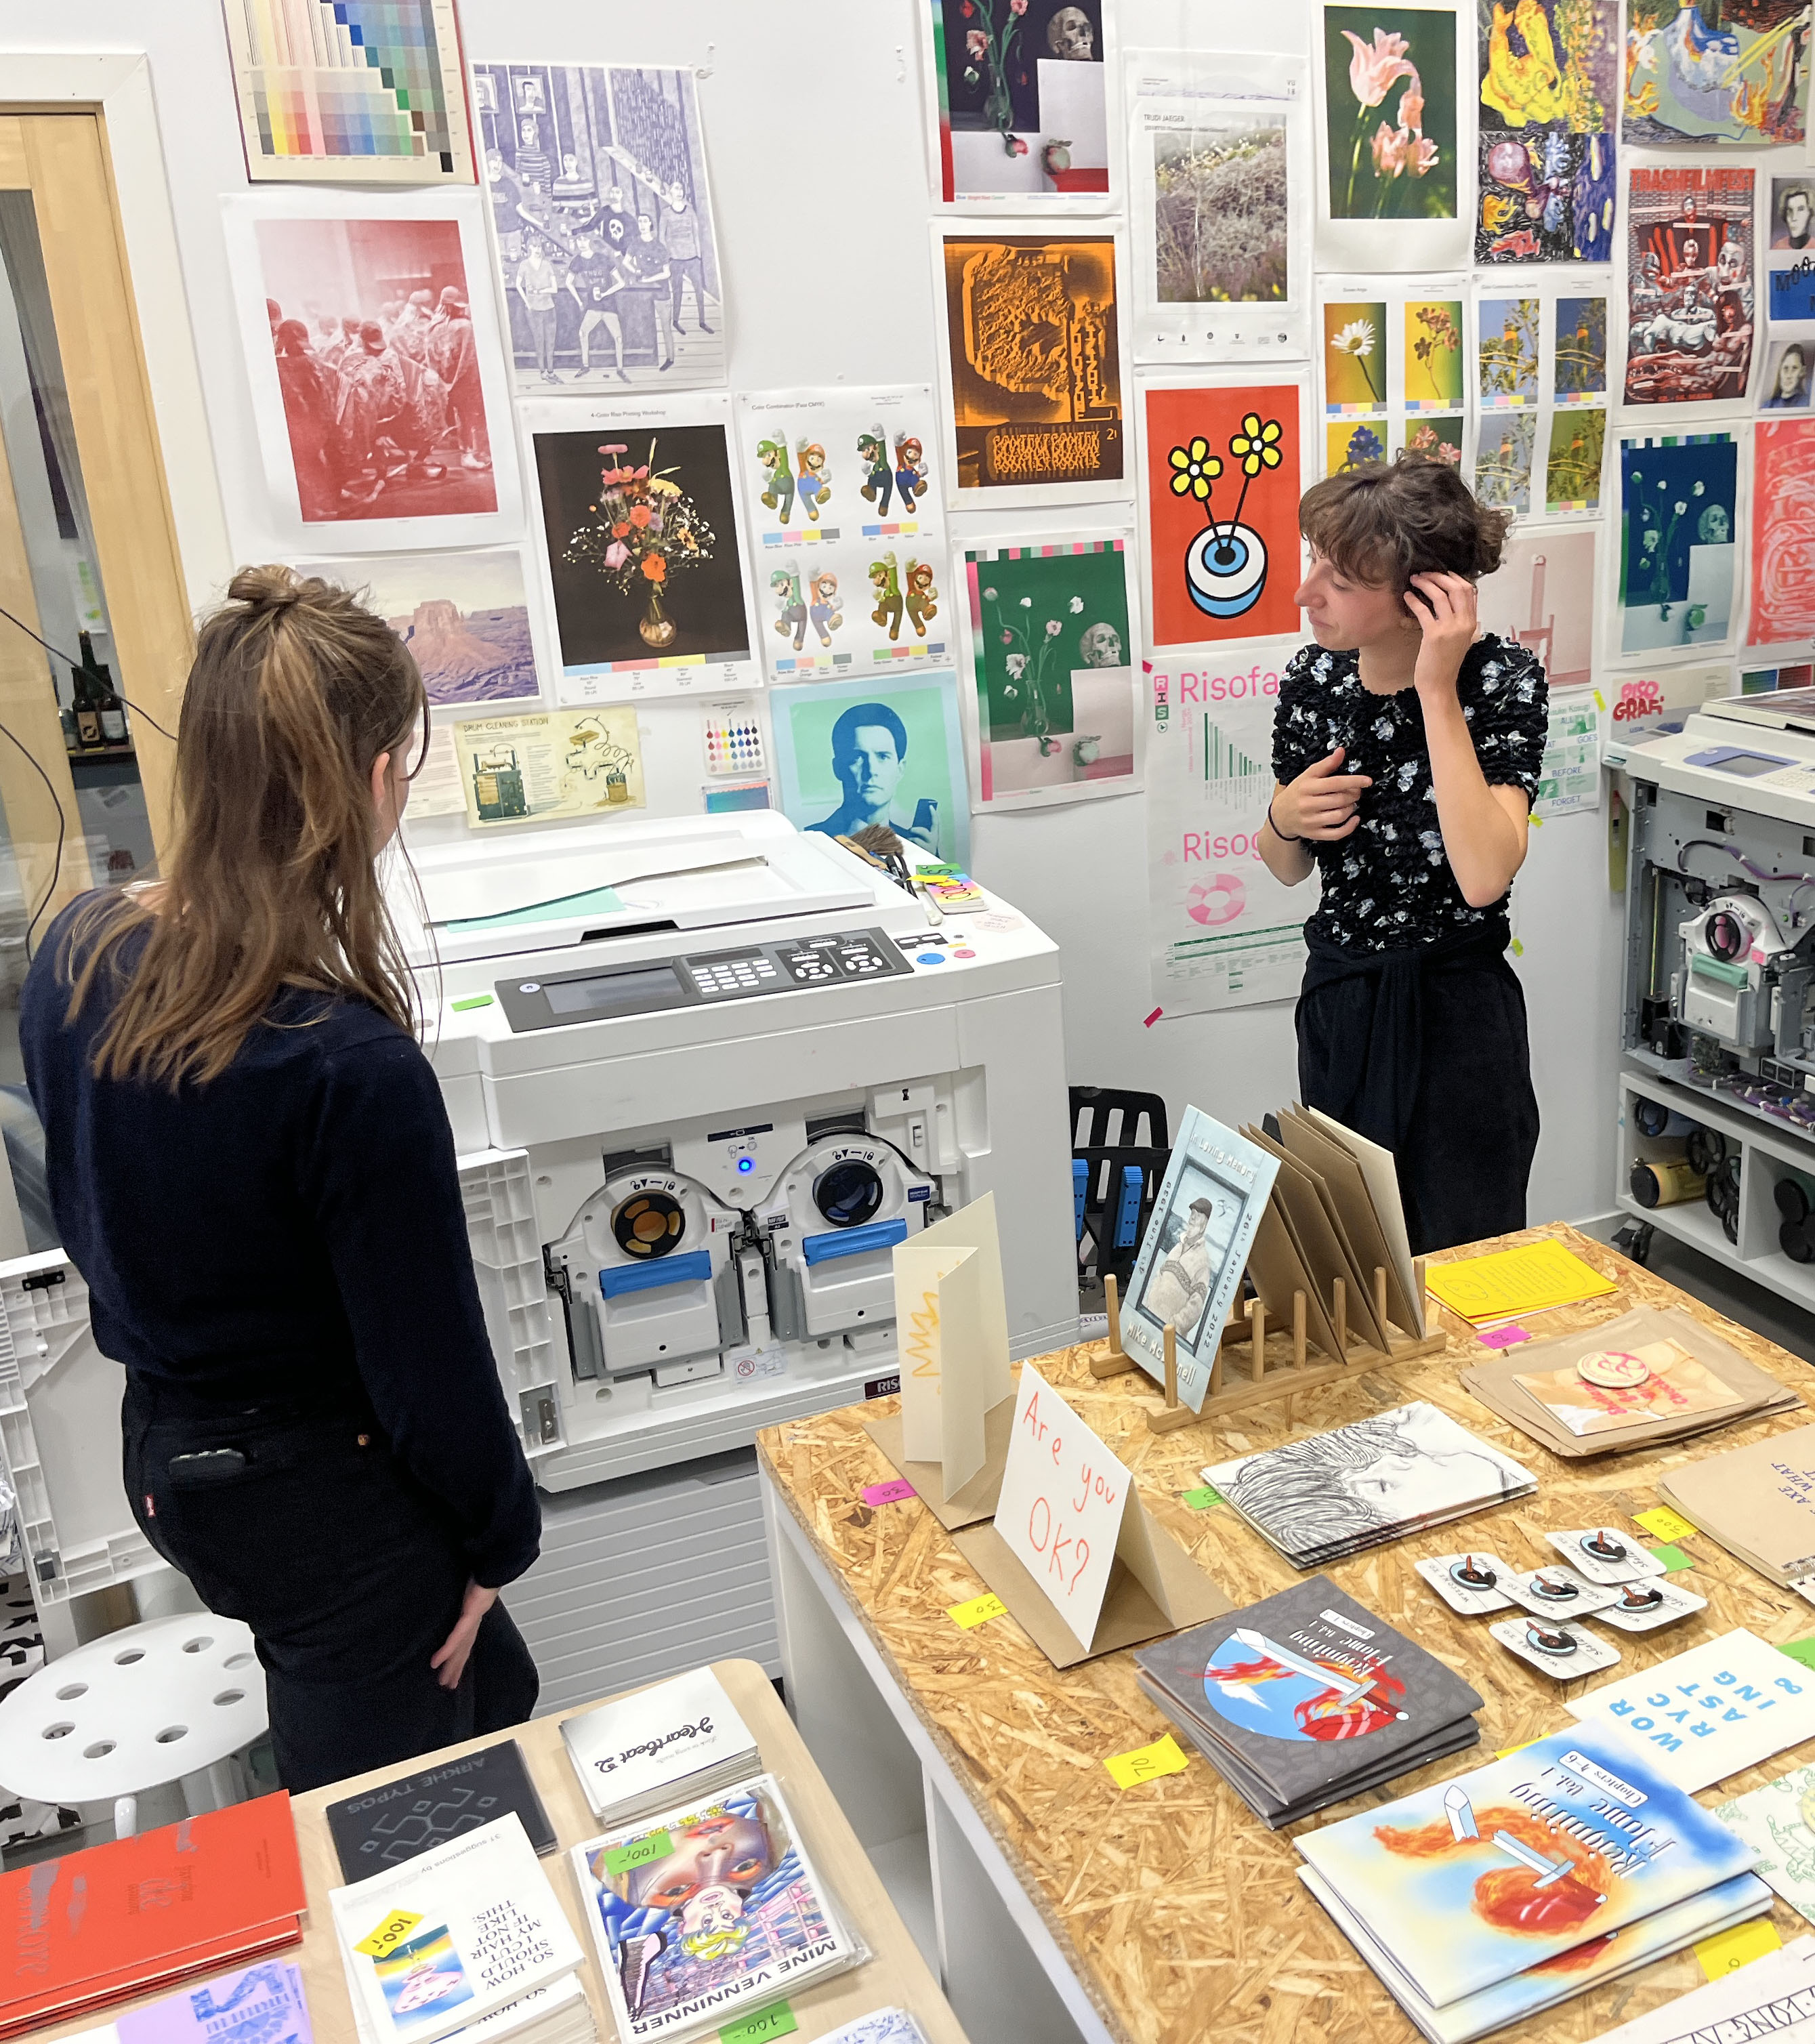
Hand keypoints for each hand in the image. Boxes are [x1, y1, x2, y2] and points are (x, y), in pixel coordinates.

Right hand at [431, 1579, 497, 1690]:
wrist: (493, 1563)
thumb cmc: (479, 1571)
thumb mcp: (463, 1586)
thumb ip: (458, 1594)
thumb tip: (447, 1593)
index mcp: (473, 1615)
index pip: (465, 1640)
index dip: (459, 1655)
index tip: (453, 1668)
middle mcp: (474, 1621)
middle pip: (464, 1650)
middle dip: (456, 1668)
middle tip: (448, 1685)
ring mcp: (473, 1619)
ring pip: (460, 1649)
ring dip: (452, 1666)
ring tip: (444, 1682)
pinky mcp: (471, 1614)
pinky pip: (456, 1636)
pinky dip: (446, 1650)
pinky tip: (436, 1662)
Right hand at [1273, 747, 1372, 841]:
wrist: (1280, 815)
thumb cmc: (1297, 792)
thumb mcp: (1308, 775)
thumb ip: (1326, 764)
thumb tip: (1341, 751)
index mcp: (1306, 787)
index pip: (1335, 783)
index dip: (1354, 781)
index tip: (1368, 781)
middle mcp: (1307, 804)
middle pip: (1340, 799)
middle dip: (1354, 795)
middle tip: (1356, 792)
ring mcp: (1310, 821)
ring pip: (1339, 816)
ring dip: (1351, 809)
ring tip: (1350, 803)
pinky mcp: (1314, 834)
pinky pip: (1336, 834)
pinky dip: (1349, 827)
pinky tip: (1354, 819)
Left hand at [1404, 572, 1478, 695]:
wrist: (1439, 685)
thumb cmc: (1445, 663)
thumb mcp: (1460, 639)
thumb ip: (1461, 621)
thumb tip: (1455, 604)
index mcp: (1471, 623)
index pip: (1469, 590)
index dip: (1454, 577)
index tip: (1441, 573)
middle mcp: (1464, 623)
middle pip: (1457, 587)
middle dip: (1439, 576)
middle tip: (1425, 573)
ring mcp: (1450, 629)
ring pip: (1440, 595)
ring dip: (1426, 583)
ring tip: (1414, 580)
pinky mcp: (1434, 635)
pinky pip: (1424, 610)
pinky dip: (1414, 600)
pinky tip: (1407, 597)